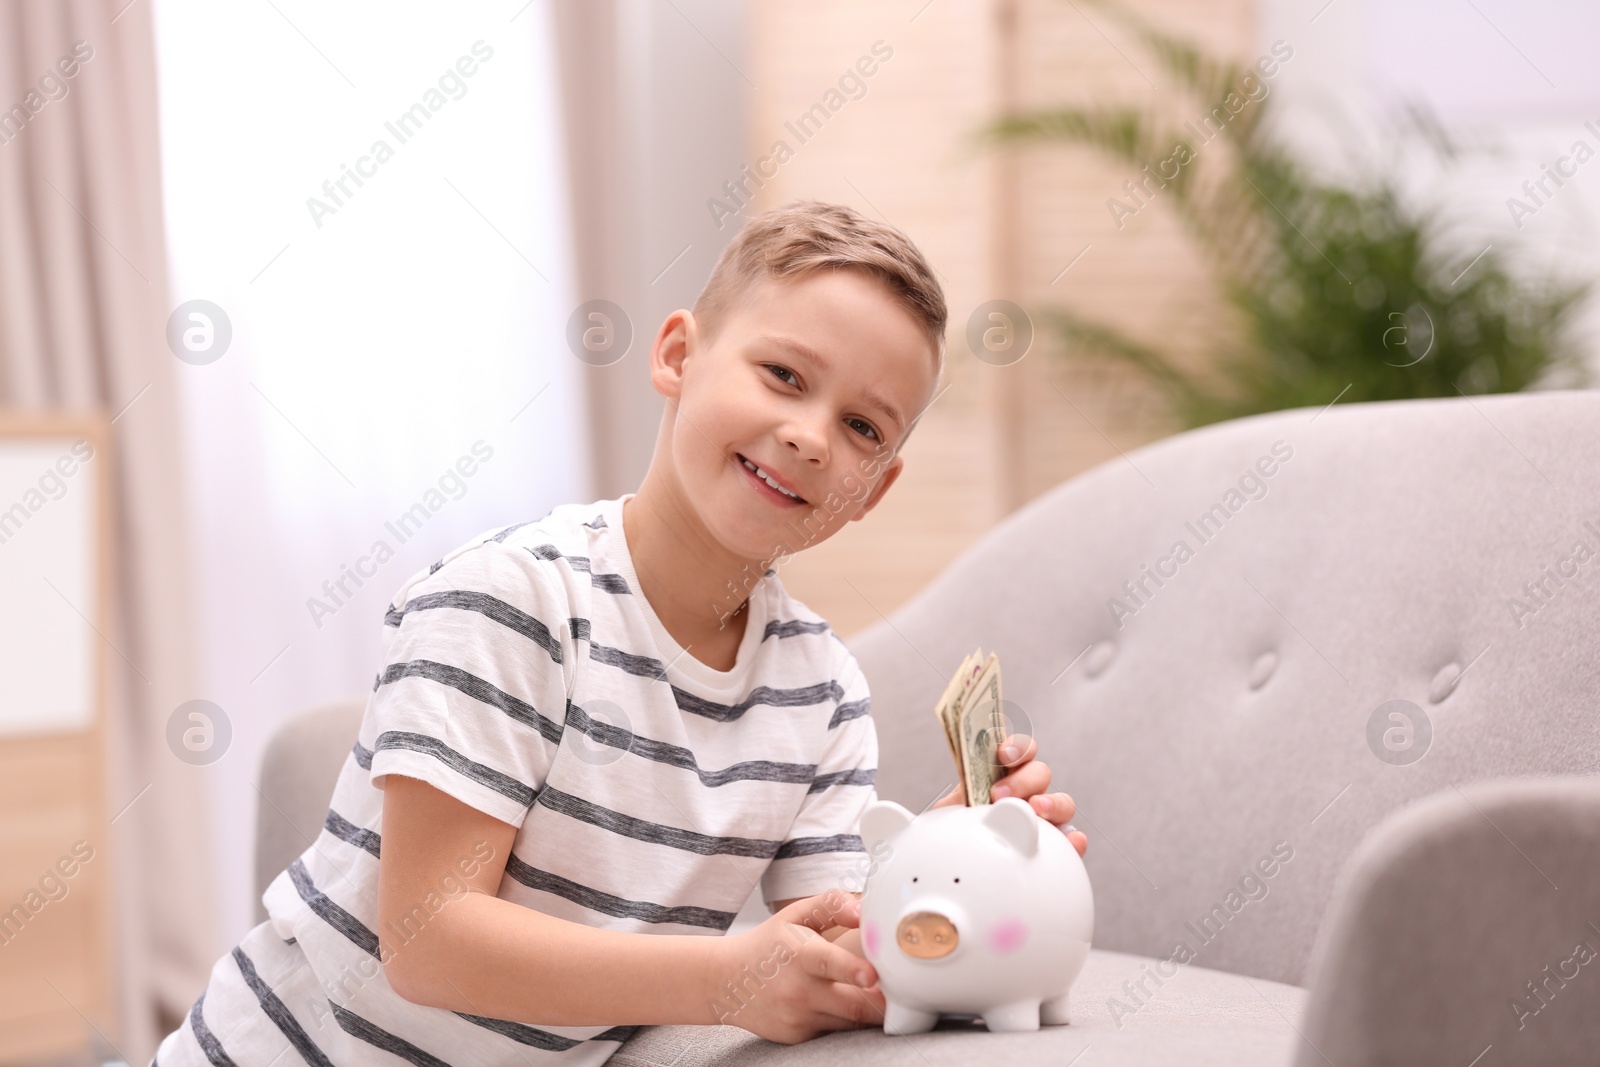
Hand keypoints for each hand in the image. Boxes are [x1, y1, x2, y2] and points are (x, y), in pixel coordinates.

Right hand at [710, 891, 885, 1043]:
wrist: (726, 981)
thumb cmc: (769, 944)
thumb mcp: (795, 915)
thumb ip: (832, 904)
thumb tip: (864, 910)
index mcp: (800, 955)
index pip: (828, 963)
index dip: (852, 970)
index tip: (872, 975)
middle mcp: (798, 990)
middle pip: (853, 1004)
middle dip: (883, 1002)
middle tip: (904, 992)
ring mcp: (798, 1017)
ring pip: (850, 1020)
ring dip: (868, 1010)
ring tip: (878, 994)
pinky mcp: (798, 1036)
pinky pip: (835, 1030)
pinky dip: (845, 1019)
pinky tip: (838, 1003)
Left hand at [932, 733, 1088, 856]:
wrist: (967, 867)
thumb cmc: (958, 834)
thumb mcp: (949, 815)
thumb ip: (954, 802)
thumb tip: (961, 794)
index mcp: (1002, 775)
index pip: (1018, 750)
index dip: (1015, 747)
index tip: (1003, 754)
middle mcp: (1028, 792)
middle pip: (1040, 773)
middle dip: (1022, 780)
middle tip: (1001, 795)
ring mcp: (1045, 818)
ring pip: (1062, 801)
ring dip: (1052, 803)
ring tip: (1037, 812)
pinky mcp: (1057, 844)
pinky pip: (1072, 838)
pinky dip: (1074, 838)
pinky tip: (1071, 840)